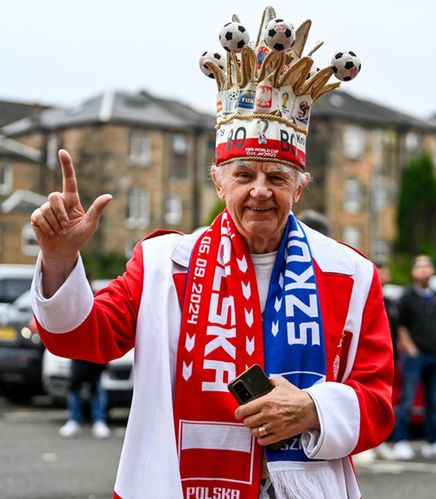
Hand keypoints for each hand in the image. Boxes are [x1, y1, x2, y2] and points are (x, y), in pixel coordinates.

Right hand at [30, 149, 111, 295]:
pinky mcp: (36, 217)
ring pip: (47, 208)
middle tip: (66, 225)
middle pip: (54, 196)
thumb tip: (109, 196)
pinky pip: (39, 217)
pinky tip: (51, 232)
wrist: (64, 250)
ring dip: (55, 223)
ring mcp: (46, 208)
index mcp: (72, 200)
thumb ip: (97, 209)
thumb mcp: (91, 224)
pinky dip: (47, 227)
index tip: (62, 152)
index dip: (66, 165)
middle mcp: (58, 202)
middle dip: (60, 212)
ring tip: (59, 231)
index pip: (69, 180)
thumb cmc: (79, 237)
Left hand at [234, 376, 319, 446]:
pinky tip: (262, 434)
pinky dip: (260, 438)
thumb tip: (262, 378)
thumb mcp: (282, 383)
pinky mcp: (280, 435)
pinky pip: (264, 441)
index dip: (238, 412)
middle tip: (248, 418)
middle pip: (248, 422)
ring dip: (253, 429)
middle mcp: (268, 414)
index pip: (244, 410)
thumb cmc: (295, 396)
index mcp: (266, 401)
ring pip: (254, 432)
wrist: (310, 409)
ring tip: (255, 425)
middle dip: (246, 420)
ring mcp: (274, 426)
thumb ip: (270, 380)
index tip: (238, 413)